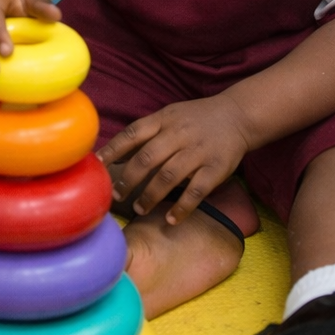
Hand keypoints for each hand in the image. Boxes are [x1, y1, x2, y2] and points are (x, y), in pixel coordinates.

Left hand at [96, 94, 253, 225]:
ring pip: (169, 176)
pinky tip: (171, 219)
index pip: (132, 133)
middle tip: (115, 196)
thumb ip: (145, 134)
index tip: (97, 165)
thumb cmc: (195, 119)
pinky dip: (183, 207)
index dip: (113, 149)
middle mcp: (179, 134)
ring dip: (151, 195)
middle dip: (128, 179)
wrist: (238, 115)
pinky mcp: (216, 168)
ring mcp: (198, 151)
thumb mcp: (169, 116)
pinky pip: (197, 190)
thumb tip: (113, 154)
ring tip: (140, 209)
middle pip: (147, 158)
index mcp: (163, 120)